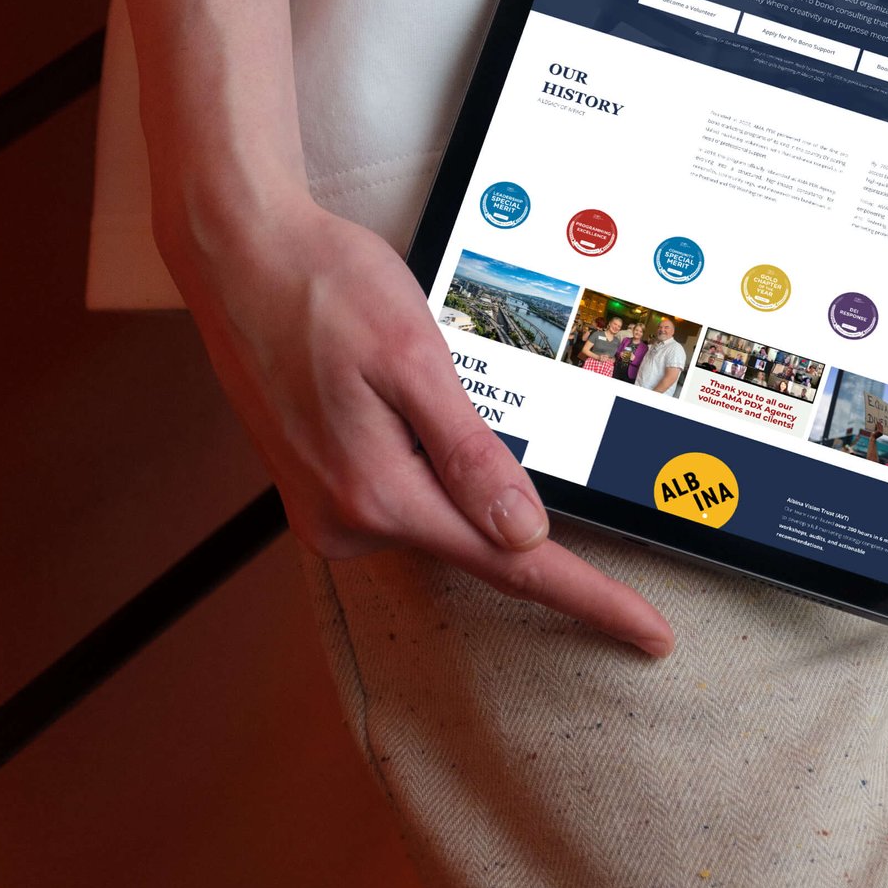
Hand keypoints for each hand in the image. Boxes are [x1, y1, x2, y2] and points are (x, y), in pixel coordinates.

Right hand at [165, 184, 675, 658]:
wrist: (238, 254)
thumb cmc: (321, 287)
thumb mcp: (414, 359)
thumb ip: (469, 454)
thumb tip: (524, 534)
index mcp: (376, 494)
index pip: (509, 567)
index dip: (588, 598)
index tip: (649, 633)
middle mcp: (344, 519)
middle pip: (472, 540)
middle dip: (511, 505)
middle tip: (488, 410)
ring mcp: (325, 507)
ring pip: (435, 513)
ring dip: (456, 468)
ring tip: (406, 372)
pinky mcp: (318, 485)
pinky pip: (401, 494)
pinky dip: (424, 462)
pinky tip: (398, 397)